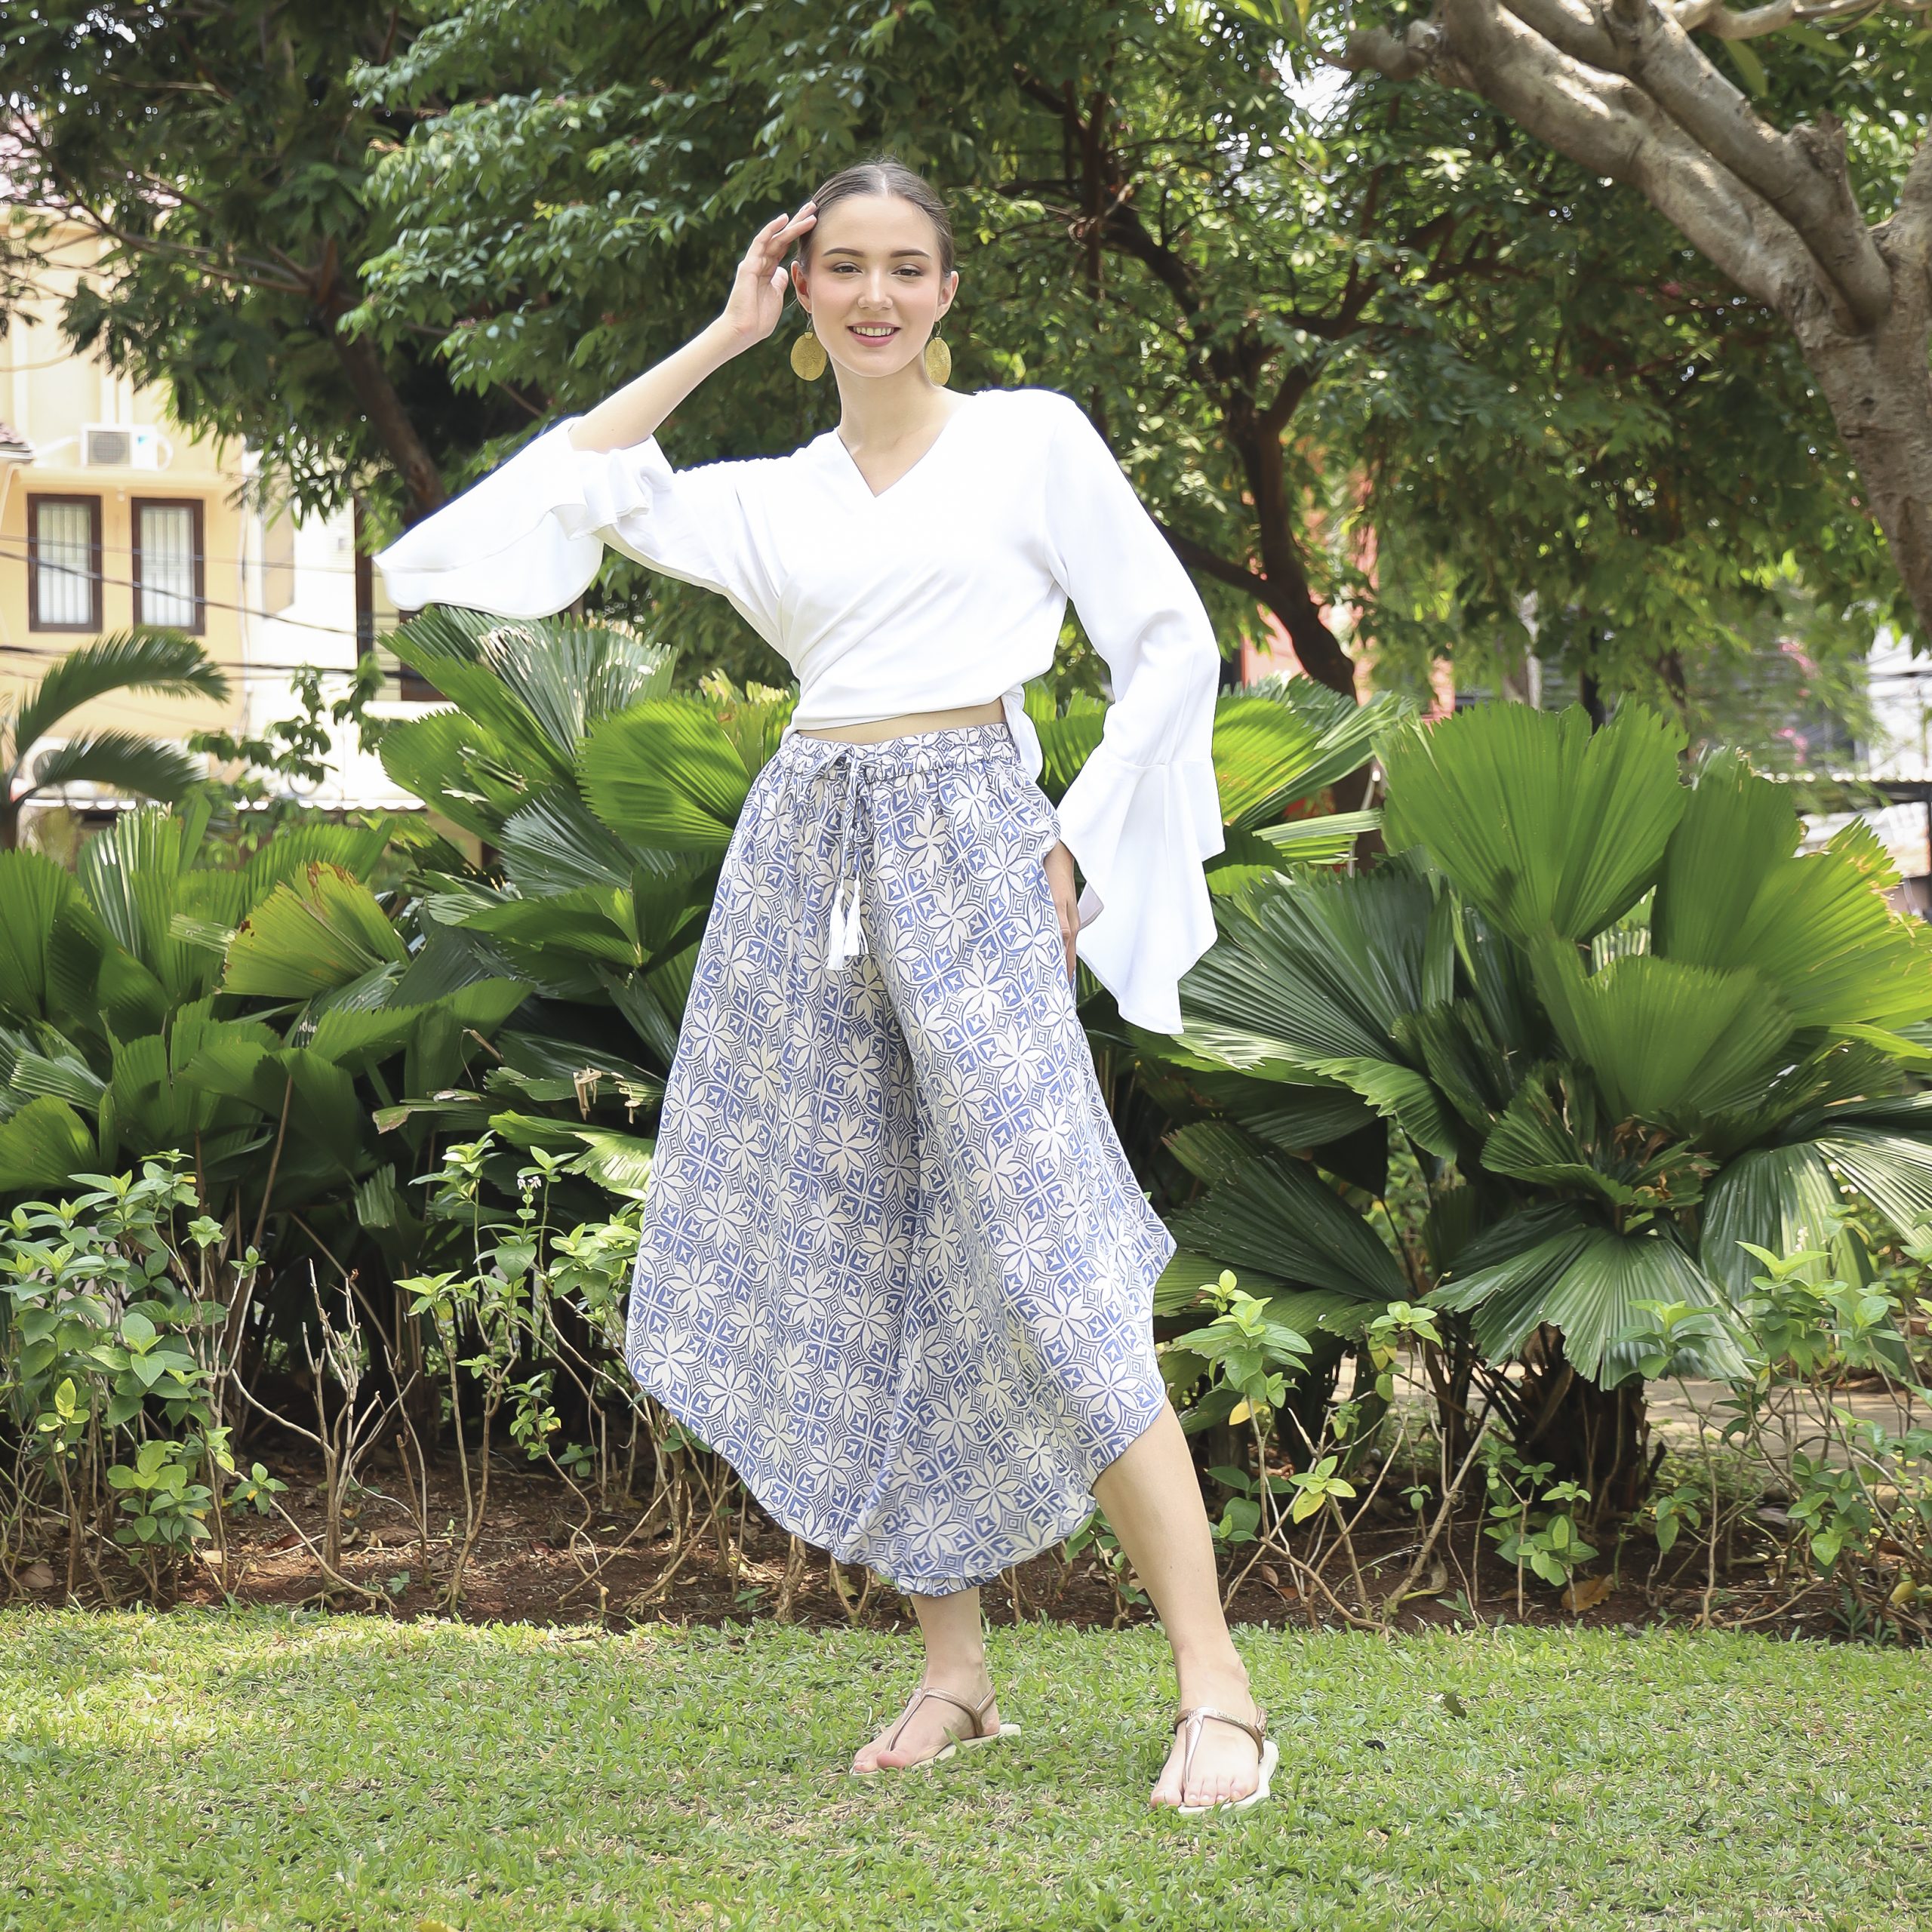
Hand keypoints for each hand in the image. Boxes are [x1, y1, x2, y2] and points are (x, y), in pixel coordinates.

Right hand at [718, 202, 817, 348]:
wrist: (742, 332)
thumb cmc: (758, 320)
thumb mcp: (776, 298)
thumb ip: (779, 283)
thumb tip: (785, 272)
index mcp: (767, 270)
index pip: (784, 246)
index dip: (798, 234)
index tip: (814, 222)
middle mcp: (760, 262)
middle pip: (782, 237)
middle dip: (798, 222)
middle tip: (814, 207)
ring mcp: (754, 262)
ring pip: (776, 237)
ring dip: (793, 223)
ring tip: (809, 211)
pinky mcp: (749, 266)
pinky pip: (761, 243)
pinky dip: (772, 229)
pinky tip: (784, 219)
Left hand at [1043, 841, 1079, 987]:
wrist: (1055, 853)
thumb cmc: (1053, 875)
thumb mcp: (1054, 900)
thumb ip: (1057, 922)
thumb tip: (1061, 943)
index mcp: (1069, 928)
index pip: (1068, 961)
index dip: (1063, 978)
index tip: (1056, 996)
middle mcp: (1067, 927)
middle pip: (1062, 957)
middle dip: (1055, 974)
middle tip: (1044, 993)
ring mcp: (1061, 919)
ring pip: (1056, 946)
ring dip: (1049, 960)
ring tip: (1039, 977)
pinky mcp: (1053, 912)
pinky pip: (1050, 934)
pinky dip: (1045, 945)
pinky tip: (1035, 948)